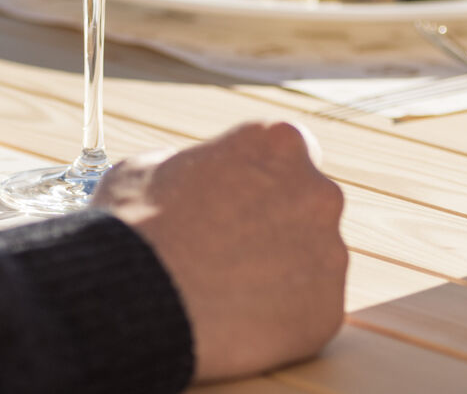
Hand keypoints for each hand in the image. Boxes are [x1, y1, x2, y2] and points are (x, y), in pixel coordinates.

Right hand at [92, 121, 346, 382]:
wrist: (138, 298)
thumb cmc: (138, 225)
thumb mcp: (149, 167)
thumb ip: (191, 165)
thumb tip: (193, 179)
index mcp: (279, 143)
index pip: (288, 153)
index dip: (260, 179)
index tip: (236, 202)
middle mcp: (319, 192)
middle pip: (307, 207)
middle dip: (276, 226)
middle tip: (229, 252)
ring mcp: (329, 254)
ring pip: (312, 263)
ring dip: (281, 274)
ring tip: (226, 293)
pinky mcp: (325, 310)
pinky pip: (307, 312)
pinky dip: (280, 320)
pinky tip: (237, 322)